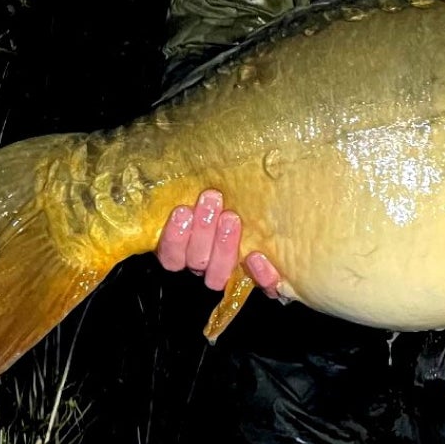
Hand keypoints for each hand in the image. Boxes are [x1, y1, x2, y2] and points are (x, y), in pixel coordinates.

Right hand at [155, 189, 281, 295]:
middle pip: (196, 262)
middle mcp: (204, 265)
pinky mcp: (263, 282)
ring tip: (231, 218)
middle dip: (202, 232)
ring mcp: (232, 275)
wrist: (273, 216)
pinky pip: (262, 288)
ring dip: (224, 247)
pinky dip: (260, 276)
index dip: (174, 238)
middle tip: (211, 200)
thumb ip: (192, 187)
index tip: (182, 211)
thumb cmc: (228, 197)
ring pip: (219, 275)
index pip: (171, 255)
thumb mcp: (203, 191)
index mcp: (184, 249)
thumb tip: (189, 156)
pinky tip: (258, 256)